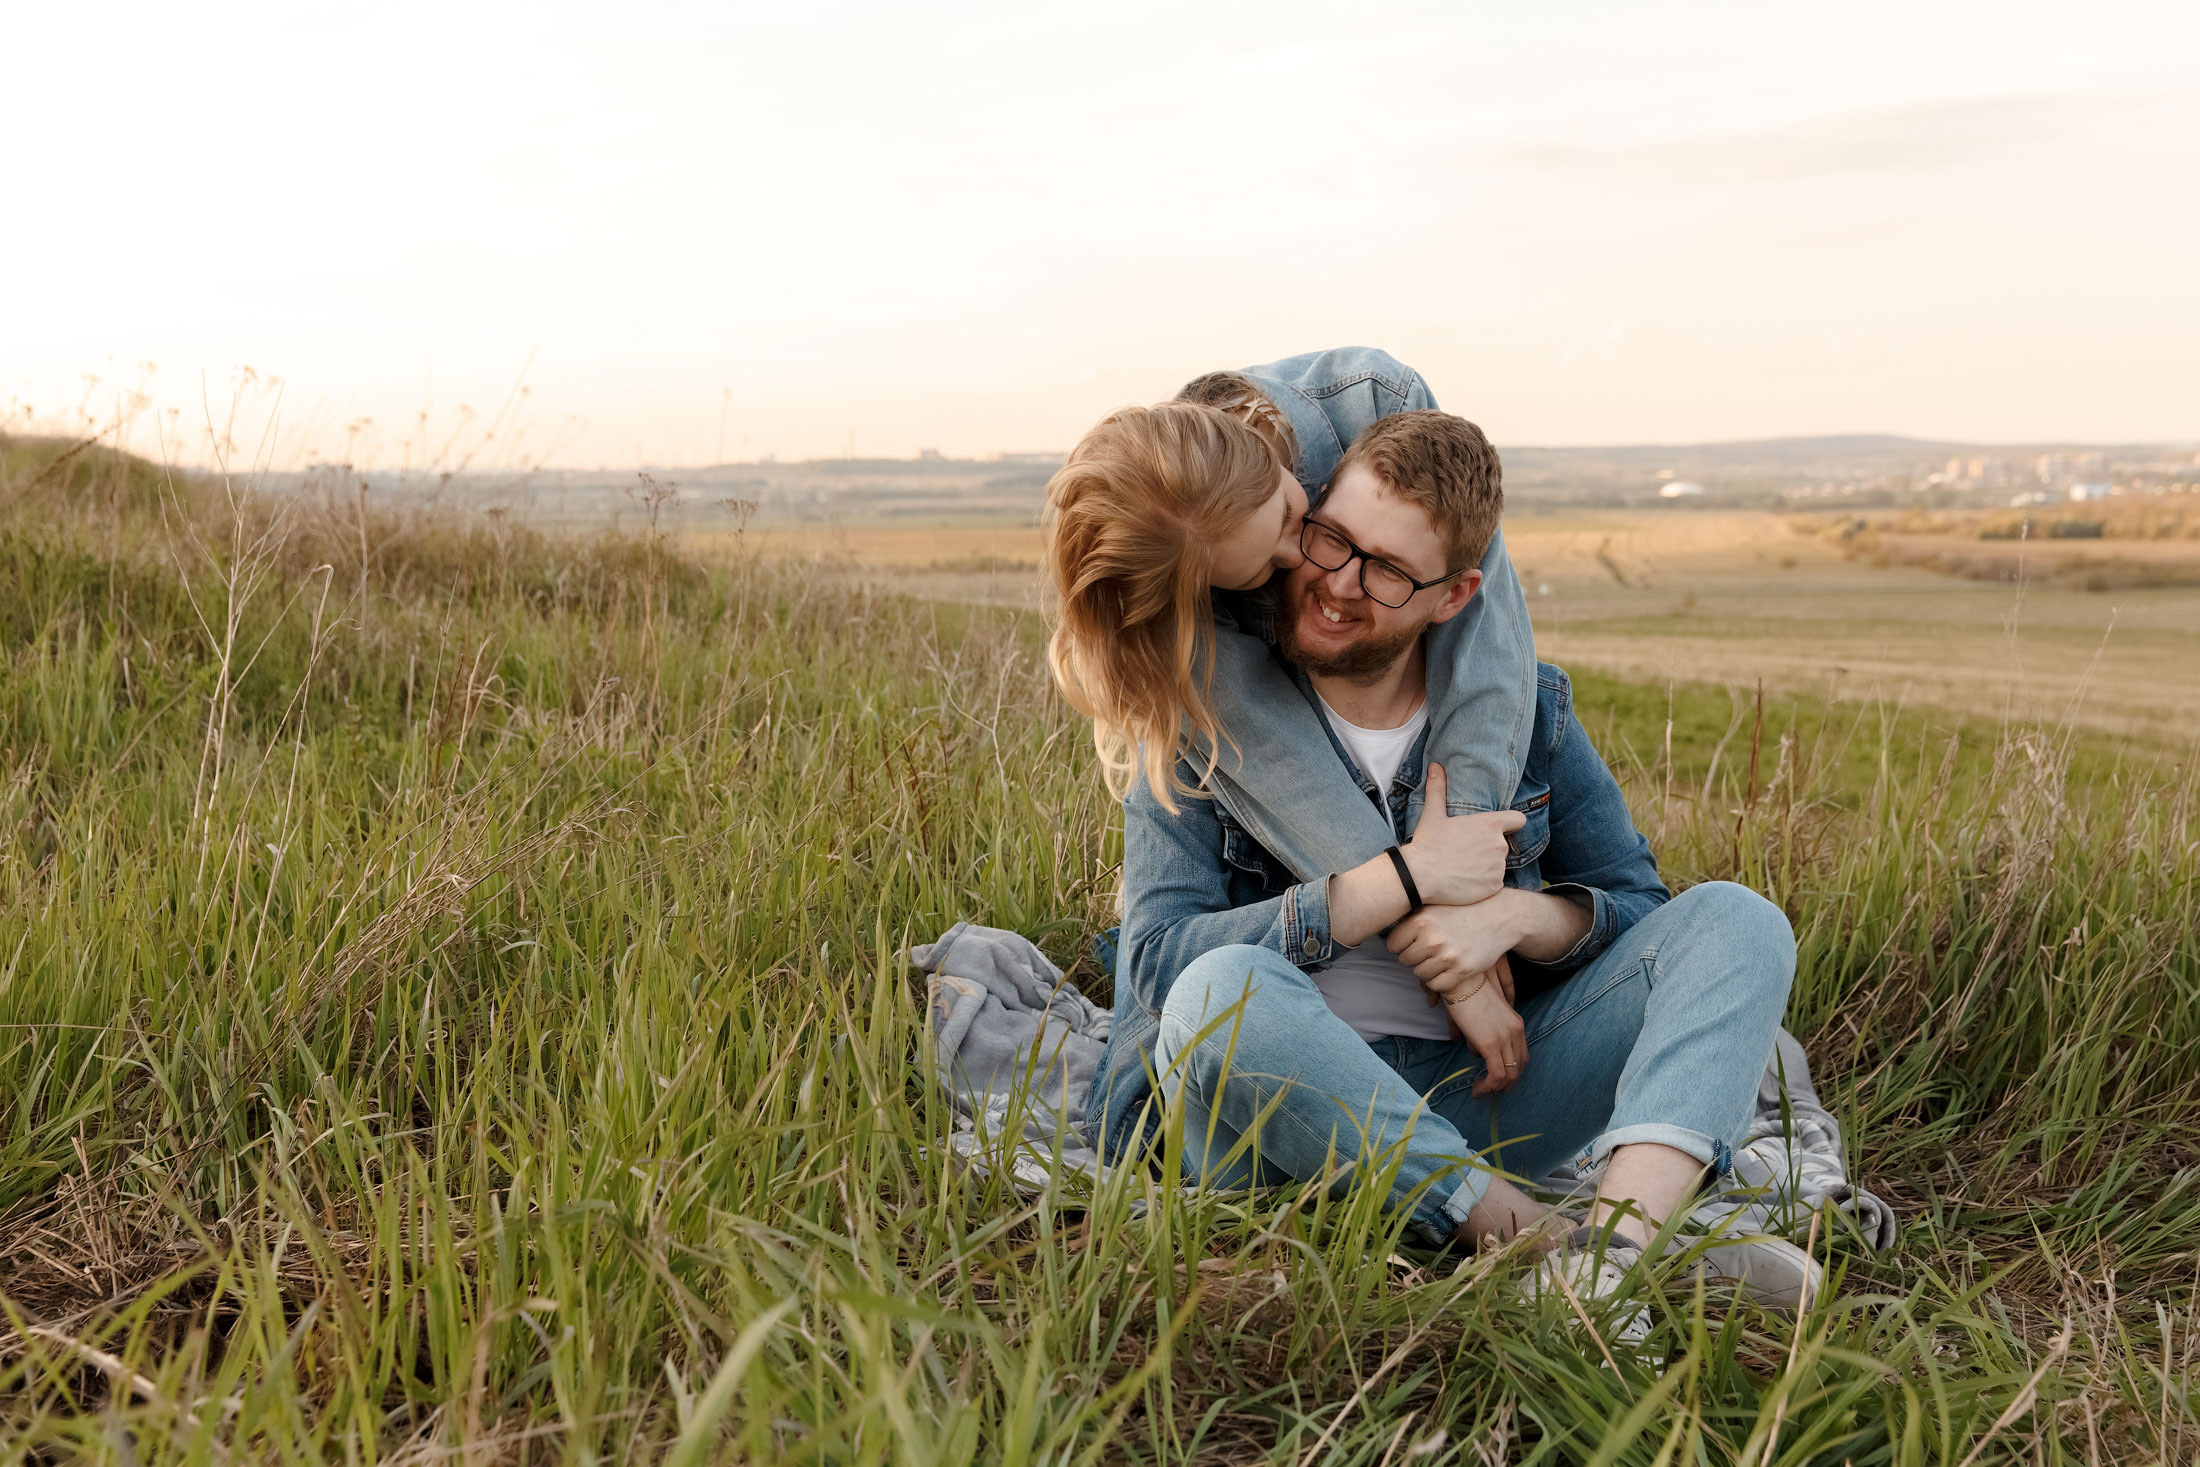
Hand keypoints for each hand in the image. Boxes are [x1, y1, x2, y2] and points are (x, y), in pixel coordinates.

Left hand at [1387, 893, 1521, 985]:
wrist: (1499, 916)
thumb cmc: (1462, 910)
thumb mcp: (1434, 906)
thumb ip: (1411, 919)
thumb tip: (1384, 933)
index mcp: (1421, 920)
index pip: (1393, 945)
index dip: (1401, 945)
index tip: (1412, 942)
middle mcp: (1432, 939)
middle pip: (1405, 960)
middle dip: (1414, 957)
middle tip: (1428, 950)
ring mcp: (1447, 956)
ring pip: (1420, 974)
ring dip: (1427, 969)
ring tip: (1439, 957)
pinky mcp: (1462, 971)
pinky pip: (1437, 985)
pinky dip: (1440, 980)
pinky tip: (1448, 968)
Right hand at [1401, 765, 1523, 906]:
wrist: (1419, 877)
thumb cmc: (1427, 844)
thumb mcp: (1432, 814)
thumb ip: (1438, 789)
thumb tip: (1435, 766)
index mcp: (1490, 824)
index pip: (1518, 820)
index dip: (1511, 823)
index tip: (1499, 829)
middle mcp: (1500, 845)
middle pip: (1504, 844)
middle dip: (1489, 847)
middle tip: (1466, 851)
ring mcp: (1498, 867)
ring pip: (1498, 865)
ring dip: (1487, 866)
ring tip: (1464, 867)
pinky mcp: (1494, 887)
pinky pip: (1494, 883)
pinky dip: (1483, 884)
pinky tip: (1465, 881)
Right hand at [1437, 968, 1526, 1095]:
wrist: (1460, 978)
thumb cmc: (1462, 989)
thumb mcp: (1474, 1011)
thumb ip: (1471, 1028)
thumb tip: (1457, 1040)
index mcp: (1515, 1022)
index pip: (1521, 1054)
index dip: (1510, 1070)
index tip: (1494, 1077)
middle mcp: (1515, 1031)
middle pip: (1519, 1066)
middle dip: (1506, 1083)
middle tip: (1490, 1089)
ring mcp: (1505, 1038)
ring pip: (1509, 1075)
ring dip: (1495, 1088)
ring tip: (1480, 1091)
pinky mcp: (1491, 1044)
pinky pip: (1496, 1075)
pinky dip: (1488, 1086)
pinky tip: (1476, 1088)